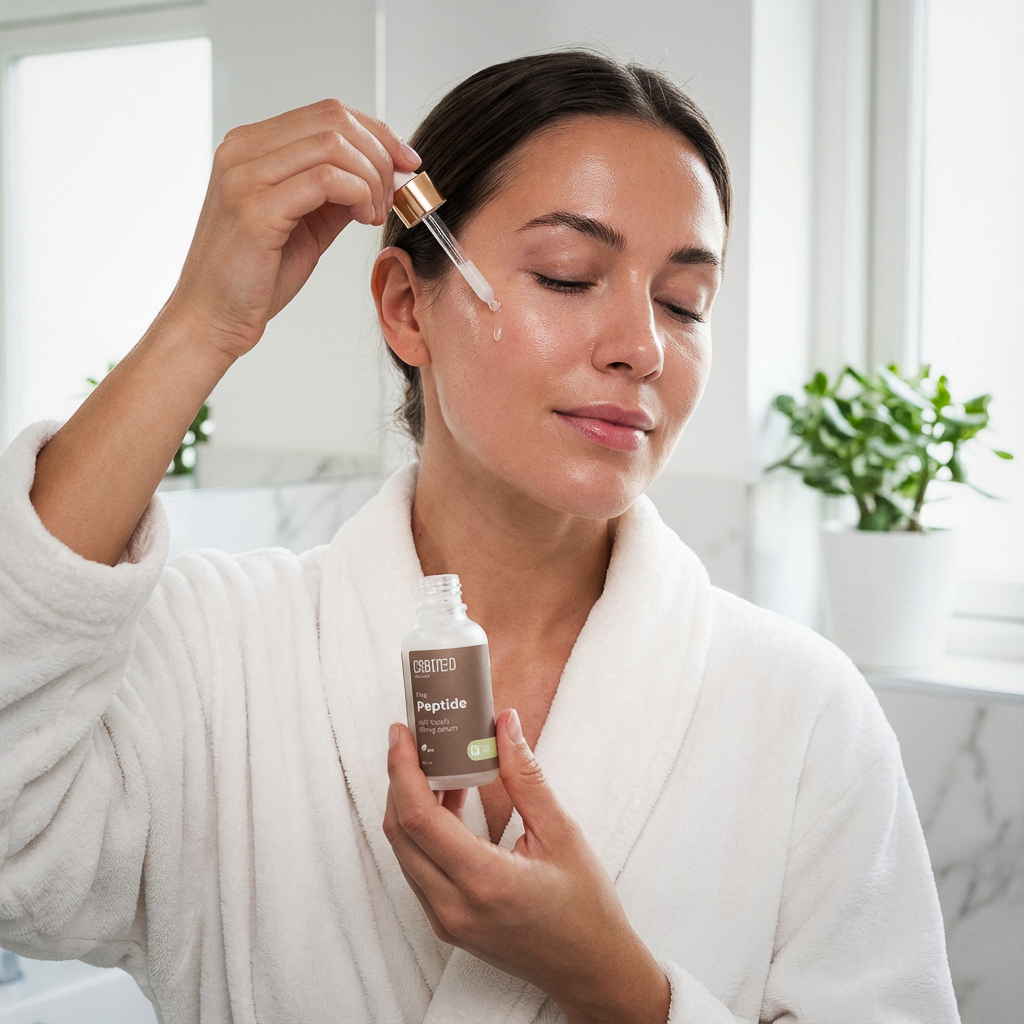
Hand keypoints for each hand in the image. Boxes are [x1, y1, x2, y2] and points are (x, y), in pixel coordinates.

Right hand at [167, 99, 418, 357]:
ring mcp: (245, 176)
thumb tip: (381, 176)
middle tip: (395, 193)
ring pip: (333, 144)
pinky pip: (326, 179)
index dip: (377, 133)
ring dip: (372, 178)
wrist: (213, 319)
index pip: (327, 113)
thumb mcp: (306, 224)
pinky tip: (363, 218)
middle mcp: (242, 150)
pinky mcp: (256, 208)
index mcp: (251, 146)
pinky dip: (358, 194)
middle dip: (380, 154)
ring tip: (375, 213)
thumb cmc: (254, 278)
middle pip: (334, 120)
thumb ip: (336, 194)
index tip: (407, 162)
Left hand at [383, 710, 670, 1023]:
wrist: (591, 968)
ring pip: (404, 850)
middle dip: (400, 779)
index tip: (401, 734)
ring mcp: (445, 920)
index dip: (402, 770)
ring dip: (411, 803)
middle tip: (414, 740)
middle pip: (400, 832)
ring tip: (438, 764)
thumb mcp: (561, 832)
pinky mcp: (446, 922)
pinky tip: (449, 801)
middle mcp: (454, 906)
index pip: (419, 818)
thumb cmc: (585, 906)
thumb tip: (504, 726)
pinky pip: (418, 868)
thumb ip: (525, 776)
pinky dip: (423, 830)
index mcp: (484, 881)